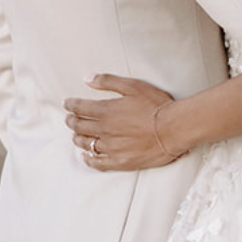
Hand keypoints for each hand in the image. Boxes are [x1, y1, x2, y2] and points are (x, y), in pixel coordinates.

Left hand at [65, 75, 185, 170]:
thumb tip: (88, 78)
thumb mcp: (133, 86)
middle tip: (69, 119)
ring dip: (78, 138)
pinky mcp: (120, 161)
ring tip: (76, 135)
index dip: (71, 105)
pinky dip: (88, 160)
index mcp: (106, 110)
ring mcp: (111, 147)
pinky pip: (98, 163)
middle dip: (71, 121)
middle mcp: (104, 129)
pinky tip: (85, 157)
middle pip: (79, 126)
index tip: (67, 104)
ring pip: (86, 144)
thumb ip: (108, 81)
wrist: (174, 129)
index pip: (80, 107)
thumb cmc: (157, 105)